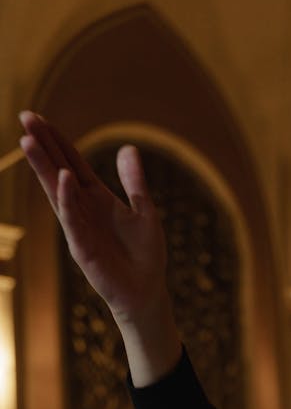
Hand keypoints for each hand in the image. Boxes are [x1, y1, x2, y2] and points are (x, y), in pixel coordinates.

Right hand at [19, 111, 166, 325]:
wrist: (146, 291)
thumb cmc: (145, 255)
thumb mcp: (144, 211)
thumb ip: (135, 182)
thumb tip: (127, 148)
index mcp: (97, 198)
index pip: (72, 162)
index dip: (57, 141)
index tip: (39, 117)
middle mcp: (83, 209)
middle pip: (58, 170)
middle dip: (42, 145)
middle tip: (25, 117)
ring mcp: (79, 227)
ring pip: (57, 191)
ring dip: (44, 167)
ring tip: (28, 141)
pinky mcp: (82, 248)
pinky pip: (72, 219)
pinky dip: (67, 198)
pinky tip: (62, 177)